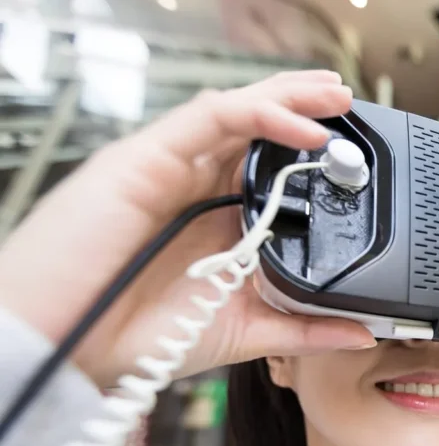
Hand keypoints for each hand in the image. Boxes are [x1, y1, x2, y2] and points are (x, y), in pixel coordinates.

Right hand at [0, 71, 374, 388]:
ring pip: (238, 109)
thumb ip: (303, 329)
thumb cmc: (138, 337)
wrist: (69, 350)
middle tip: (349, 100)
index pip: (270, 166)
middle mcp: (196, 185)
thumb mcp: (243, 333)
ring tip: (334, 96)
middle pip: (258, 127)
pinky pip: (210, 117)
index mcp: (218, 218)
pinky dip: (260, 114)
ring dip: (291, 97)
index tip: (357, 155)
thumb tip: (363, 332)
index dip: (311, 151)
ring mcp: (172, 167)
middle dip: (306, 106)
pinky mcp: (147, 157)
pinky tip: (302, 130)